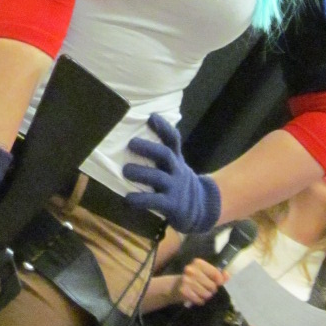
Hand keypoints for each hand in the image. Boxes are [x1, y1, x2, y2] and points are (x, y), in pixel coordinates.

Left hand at [122, 114, 221, 232]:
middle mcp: (177, 170)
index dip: (163, 127)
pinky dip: (141, 199)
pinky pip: (155, 201)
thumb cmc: (176, 182)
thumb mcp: (174, 166)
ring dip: (140, 173)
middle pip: (165, 154)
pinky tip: (128, 198)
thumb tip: (128, 138)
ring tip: (125, 170)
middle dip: (148, 148)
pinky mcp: (172, 205)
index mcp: (176, 158)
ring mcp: (175, 188)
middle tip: (130, 143)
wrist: (200, 209)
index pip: (173, 139)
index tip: (151, 116)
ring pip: (158, 177)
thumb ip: (158, 154)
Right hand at [178, 258, 227, 307]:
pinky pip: (200, 300)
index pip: (216, 273)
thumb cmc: (194, 279)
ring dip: (205, 296)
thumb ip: (218, 274)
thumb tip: (228, 274)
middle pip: (212, 286)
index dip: (219, 280)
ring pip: (207, 294)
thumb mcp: (205, 274)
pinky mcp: (184, 291)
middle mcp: (191, 270)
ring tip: (200, 293)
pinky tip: (195, 297)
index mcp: (198, 263)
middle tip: (205, 288)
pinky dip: (199, 301)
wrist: (174, 286)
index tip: (218, 282)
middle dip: (211, 290)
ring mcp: (186, 280)